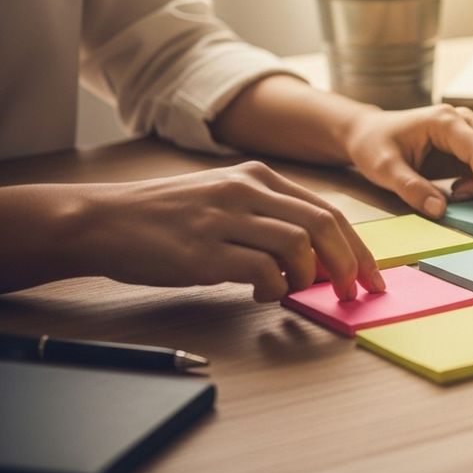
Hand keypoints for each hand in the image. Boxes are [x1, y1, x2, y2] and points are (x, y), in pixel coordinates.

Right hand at [74, 162, 381, 301]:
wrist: (101, 220)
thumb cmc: (165, 218)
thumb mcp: (223, 200)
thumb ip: (268, 218)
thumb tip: (317, 258)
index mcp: (256, 177)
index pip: (327, 210)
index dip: (357, 247)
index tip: (371, 276)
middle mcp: (245, 191)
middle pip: (324, 225)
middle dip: (349, 264)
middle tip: (355, 293)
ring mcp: (225, 219)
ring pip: (298, 245)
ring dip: (310, 278)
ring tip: (299, 292)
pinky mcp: (204, 251)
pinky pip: (262, 271)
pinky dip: (275, 289)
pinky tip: (262, 295)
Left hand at [343, 104, 472, 217]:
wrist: (369, 133)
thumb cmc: (373, 145)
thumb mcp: (383, 169)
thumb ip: (411, 189)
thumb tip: (441, 211)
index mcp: (444, 120)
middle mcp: (464, 120)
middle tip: (458, 198)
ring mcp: (471, 130)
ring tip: (459, 192)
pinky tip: (462, 187)